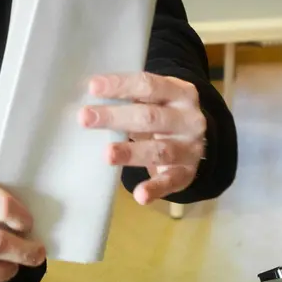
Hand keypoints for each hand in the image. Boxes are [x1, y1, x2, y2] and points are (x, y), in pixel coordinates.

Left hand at [79, 73, 206, 203]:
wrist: (198, 141)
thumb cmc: (165, 114)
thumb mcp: (157, 99)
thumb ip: (132, 97)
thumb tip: (90, 98)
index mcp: (180, 92)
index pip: (149, 85)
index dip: (120, 85)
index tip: (92, 87)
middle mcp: (189, 119)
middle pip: (151, 117)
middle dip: (116, 117)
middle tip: (84, 118)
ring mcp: (190, 148)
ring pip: (160, 150)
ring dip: (132, 152)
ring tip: (107, 155)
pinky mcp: (187, 173)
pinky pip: (170, 181)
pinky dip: (155, 189)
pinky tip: (140, 195)